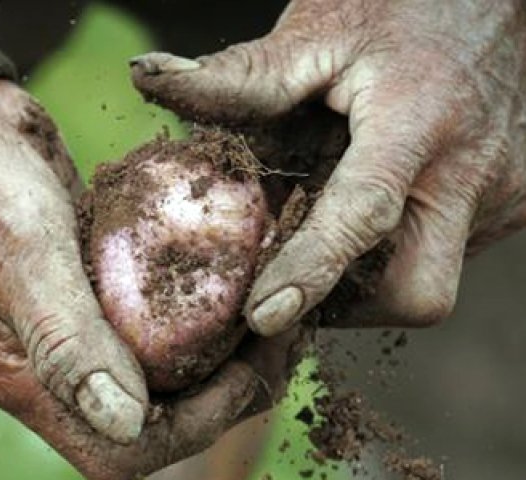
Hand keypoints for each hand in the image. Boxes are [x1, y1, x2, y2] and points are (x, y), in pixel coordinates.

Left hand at [131, 0, 525, 330]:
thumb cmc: (397, 6)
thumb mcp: (317, 32)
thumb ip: (240, 74)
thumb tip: (148, 79)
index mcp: (422, 118)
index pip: (366, 214)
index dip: (314, 272)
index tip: (263, 316)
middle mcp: (474, 169)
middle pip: (418, 290)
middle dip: (350, 303)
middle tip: (293, 277)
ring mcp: (503, 192)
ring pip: (429, 282)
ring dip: (367, 280)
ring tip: (329, 232)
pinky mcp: (512, 202)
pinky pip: (445, 255)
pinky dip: (395, 254)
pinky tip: (370, 215)